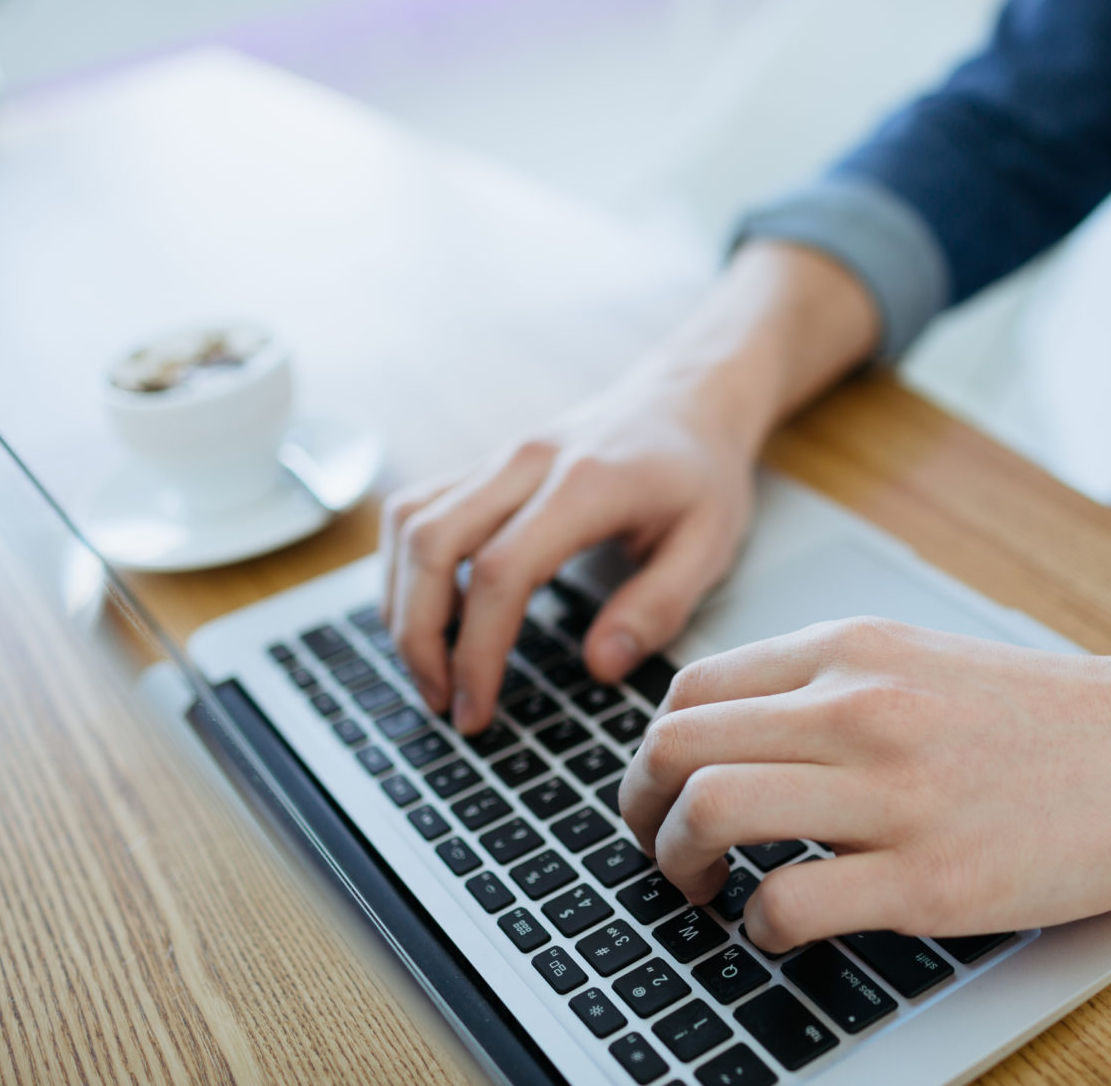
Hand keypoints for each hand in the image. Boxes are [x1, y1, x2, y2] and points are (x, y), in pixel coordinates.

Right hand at [380, 241, 882, 733]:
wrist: (687, 399)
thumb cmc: (700, 475)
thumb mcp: (709, 545)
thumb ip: (657, 608)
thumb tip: (599, 666)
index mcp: (586, 483)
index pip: (499, 571)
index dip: (476, 650)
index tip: (476, 710)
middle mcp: (527, 461)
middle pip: (430, 542)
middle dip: (419, 635)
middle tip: (441, 703)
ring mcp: (498, 456)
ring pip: (408, 522)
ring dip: (401, 602)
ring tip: (432, 669)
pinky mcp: (484, 466)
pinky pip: (417, 510)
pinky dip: (408, 568)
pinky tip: (439, 616)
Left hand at [619, 617, 1110, 952]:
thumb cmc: (1049, 714)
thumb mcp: (921, 658)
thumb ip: (830, 684)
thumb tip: (738, 733)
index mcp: (851, 650)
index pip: (691, 689)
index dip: (652, 751)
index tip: (661, 790)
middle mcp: (857, 707)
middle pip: (676, 747)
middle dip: (638, 808)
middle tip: (656, 845)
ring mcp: (891, 793)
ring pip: (712, 811)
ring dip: (678, 861)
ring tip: (700, 886)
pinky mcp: (928, 878)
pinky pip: (788, 903)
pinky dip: (758, 925)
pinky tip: (778, 926)